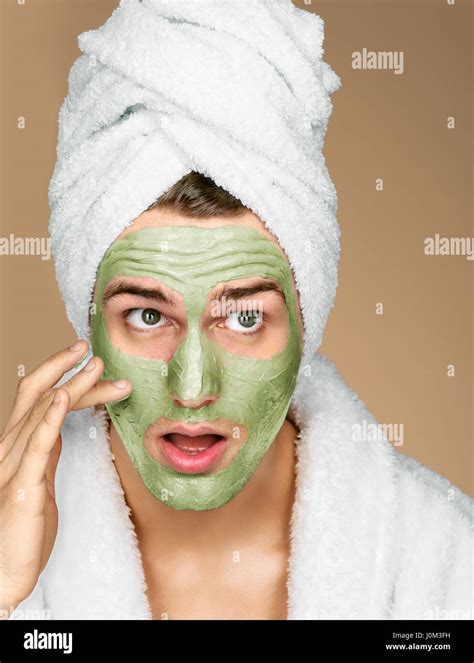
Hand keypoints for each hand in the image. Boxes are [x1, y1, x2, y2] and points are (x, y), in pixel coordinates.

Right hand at [0, 340, 130, 617]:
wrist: (5, 570)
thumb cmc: (23, 525)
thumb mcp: (40, 476)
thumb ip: (47, 447)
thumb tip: (63, 419)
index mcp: (18, 444)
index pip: (40, 397)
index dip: (62, 374)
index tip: (89, 359)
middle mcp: (11, 447)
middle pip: (38, 395)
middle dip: (65, 368)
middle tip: (93, 351)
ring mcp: (13, 464)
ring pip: (42, 412)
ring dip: (71, 385)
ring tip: (95, 366)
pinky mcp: (22, 486)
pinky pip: (36, 445)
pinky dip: (51, 417)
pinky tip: (63, 398)